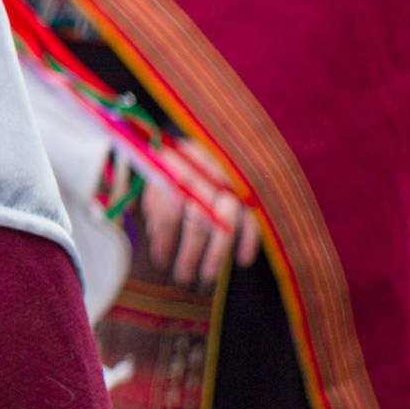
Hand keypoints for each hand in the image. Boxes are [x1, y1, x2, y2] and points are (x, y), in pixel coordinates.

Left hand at [138, 142, 261, 287]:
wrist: (212, 131)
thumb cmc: (181, 158)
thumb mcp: (160, 170)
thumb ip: (155, 201)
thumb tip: (156, 237)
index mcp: (177, 167)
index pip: (170, 209)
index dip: (164, 239)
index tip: (160, 261)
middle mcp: (205, 173)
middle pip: (198, 219)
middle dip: (190, 253)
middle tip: (183, 277)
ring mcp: (232, 180)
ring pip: (226, 222)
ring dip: (216, 253)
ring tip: (206, 277)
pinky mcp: (251, 186)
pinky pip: (254, 216)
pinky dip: (250, 239)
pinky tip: (242, 260)